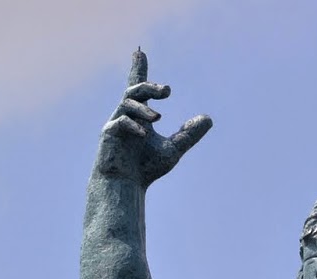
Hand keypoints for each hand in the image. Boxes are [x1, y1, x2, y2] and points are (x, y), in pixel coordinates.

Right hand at [96, 49, 212, 183]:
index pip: (140, 89)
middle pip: (135, 90)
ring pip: (127, 104)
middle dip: (149, 86)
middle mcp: (126, 115)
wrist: (125, 187)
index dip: (139, 69)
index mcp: (139, 115)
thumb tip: (208, 118)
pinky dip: (132, 125)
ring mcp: (115, 123)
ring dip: (144, 109)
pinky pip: (119, 123)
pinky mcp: (108, 134)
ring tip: (158, 119)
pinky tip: (144, 134)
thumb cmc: (146, 169)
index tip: (139, 52)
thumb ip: (188, 134)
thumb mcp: (173, 150)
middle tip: (167, 90)